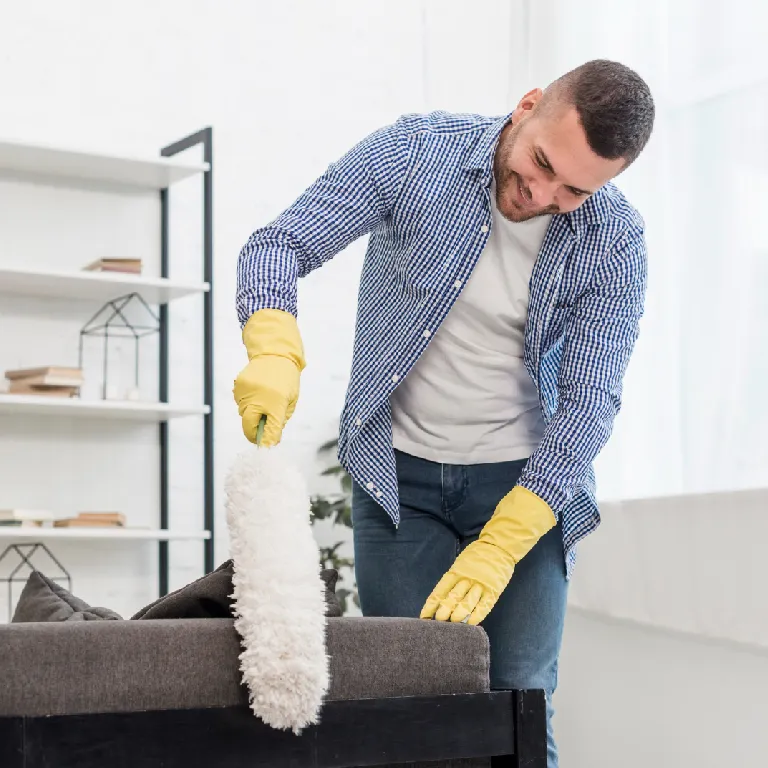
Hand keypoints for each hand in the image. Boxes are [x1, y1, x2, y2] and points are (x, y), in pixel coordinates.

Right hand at [233, 309, 304, 445]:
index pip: (269, 430)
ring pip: (244, 415)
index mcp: (276, 403)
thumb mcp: (290, 401)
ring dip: (252, 415)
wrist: (275, 354)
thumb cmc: (287, 380)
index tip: (265, 450)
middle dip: (254, 433)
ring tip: (264, 400)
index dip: (266, 442)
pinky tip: (257, 392)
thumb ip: (280, 421)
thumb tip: (270, 440)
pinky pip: (240, 403)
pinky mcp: (238, 386)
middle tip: (261, 433)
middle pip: (249, 427)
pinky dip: (247, 403)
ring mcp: (246, 391)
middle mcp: (258, 398)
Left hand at [420, 486, 555, 624]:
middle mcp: (466, 578)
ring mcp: (480, 584)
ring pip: (467, 603)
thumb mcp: (460, 563)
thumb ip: (453, 579)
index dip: (432, 604)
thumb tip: (441, 598)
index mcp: (456, 571)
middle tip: (438, 623)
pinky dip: (476, 616)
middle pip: (452, 597)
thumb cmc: (477, 556)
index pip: (440, 590)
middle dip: (444, 611)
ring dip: (458, 615)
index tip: (424, 616)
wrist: (499, 547)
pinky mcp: (493, 590)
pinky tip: (470, 623)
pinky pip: (483, 606)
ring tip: (452, 624)